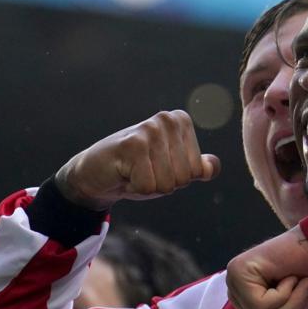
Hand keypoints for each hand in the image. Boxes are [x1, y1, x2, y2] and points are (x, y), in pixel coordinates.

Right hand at [55, 110, 221, 209]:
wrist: (95, 172)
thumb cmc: (137, 170)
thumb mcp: (172, 169)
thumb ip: (196, 167)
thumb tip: (213, 167)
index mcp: (181, 121)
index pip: (197, 171)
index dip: (177, 179)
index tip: (157, 167)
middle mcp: (168, 120)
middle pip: (183, 179)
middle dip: (163, 184)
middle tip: (143, 170)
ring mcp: (150, 130)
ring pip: (167, 184)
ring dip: (148, 186)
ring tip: (133, 171)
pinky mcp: (132, 145)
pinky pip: (147, 186)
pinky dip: (134, 188)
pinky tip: (123, 173)